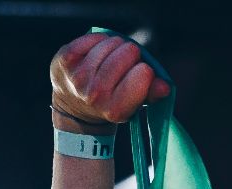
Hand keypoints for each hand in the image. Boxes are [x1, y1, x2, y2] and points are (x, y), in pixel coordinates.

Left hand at [49, 33, 169, 126]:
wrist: (73, 107)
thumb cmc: (110, 101)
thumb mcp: (134, 104)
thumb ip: (152, 94)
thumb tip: (165, 86)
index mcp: (116, 109)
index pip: (144, 74)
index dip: (144, 70)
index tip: (138, 76)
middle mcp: (96, 95)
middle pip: (128, 52)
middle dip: (131, 55)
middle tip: (123, 66)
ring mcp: (79, 76)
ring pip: (112, 42)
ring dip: (115, 47)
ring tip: (110, 59)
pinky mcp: (66, 59)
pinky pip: (93, 37)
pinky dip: (98, 40)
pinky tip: (96, 52)